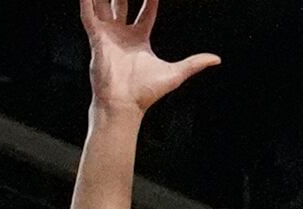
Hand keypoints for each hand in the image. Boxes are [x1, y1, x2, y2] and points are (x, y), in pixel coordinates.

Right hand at [82, 0, 218, 113]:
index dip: (151, 0)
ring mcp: (108, 36)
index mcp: (139, 39)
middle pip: (123, 5)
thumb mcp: (175, 73)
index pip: (146, 12)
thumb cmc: (145, 93)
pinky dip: (86, 4)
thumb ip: (194, 63)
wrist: (124, 105)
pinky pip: (89, 16)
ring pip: (104, 6)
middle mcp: (122, 35)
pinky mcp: (96, 39)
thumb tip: (217, 59)